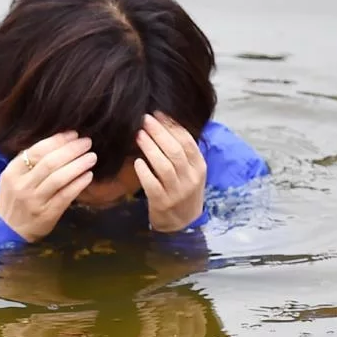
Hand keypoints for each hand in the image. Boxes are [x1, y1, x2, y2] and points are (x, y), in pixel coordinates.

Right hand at [0, 132, 95, 241]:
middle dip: (71, 150)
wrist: (8, 231)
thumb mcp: (12, 178)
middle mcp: (22, 185)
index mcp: (12, 172)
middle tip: (87, 143)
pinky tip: (88, 176)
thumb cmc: (14, 200)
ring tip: (91, 157)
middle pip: (50, 162)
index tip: (73, 134)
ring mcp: (35, 201)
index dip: (57, 141)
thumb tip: (58, 142)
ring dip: (78, 165)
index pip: (37, 151)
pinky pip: (65, 196)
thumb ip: (28, 162)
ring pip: (58, 178)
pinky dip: (78, 184)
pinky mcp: (47, 214)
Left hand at [134, 112, 206, 232]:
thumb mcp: (191, 171)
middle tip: (145, 120)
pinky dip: (144, 172)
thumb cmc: (184, 190)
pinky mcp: (162, 203)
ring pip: (164, 166)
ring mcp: (177, 192)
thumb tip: (165, 123)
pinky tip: (137, 161)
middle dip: (159, 133)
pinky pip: (152, 185)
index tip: (158, 114)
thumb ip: (183, 152)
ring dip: (150, 148)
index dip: (172, 126)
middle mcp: (191, 179)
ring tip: (139, 135)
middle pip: (175, 151)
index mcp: (199, 167)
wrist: (183, 222)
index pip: (187, 142)